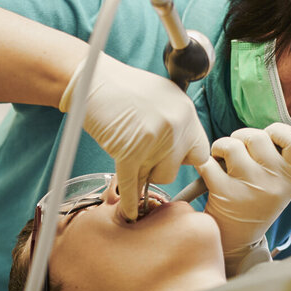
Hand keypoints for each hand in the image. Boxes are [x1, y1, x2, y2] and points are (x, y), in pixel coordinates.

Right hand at [61, 53, 209, 220]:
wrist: (90, 78)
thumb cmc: (122, 87)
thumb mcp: (163, 96)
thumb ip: (177, 122)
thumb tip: (184, 148)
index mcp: (186, 112)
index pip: (200, 151)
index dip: (184, 159)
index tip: (172, 160)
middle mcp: (175, 125)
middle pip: (176, 169)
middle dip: (158, 168)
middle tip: (141, 156)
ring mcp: (153, 139)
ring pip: (157, 178)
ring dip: (142, 174)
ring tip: (127, 158)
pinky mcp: (129, 151)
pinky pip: (132, 185)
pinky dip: (130, 201)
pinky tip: (130, 212)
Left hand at [197, 123, 290, 272]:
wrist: (236, 242)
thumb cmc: (255, 202)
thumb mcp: (278, 186)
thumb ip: (278, 160)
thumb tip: (269, 130)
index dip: (279, 131)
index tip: (268, 136)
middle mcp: (275, 183)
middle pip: (258, 136)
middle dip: (242, 137)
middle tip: (237, 151)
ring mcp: (251, 188)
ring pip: (232, 145)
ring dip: (222, 146)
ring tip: (222, 159)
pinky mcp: (226, 194)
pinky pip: (210, 163)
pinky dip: (205, 163)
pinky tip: (210, 172)